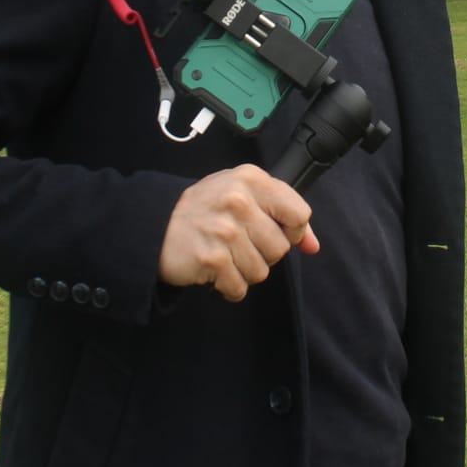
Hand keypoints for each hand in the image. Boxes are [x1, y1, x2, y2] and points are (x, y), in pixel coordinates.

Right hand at [157, 164, 319, 301]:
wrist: (154, 225)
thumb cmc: (203, 210)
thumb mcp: (241, 194)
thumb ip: (281, 213)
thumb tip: (313, 246)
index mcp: (251, 179)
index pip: (299, 213)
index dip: (293, 231)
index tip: (275, 232)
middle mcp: (238, 201)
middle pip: (280, 248)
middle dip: (262, 253)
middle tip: (237, 243)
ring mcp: (224, 230)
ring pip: (261, 271)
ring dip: (243, 271)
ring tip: (223, 254)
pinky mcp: (211, 259)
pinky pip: (239, 287)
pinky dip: (228, 286)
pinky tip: (215, 270)